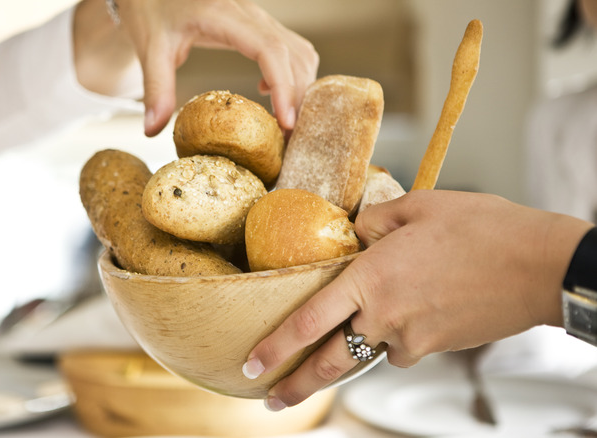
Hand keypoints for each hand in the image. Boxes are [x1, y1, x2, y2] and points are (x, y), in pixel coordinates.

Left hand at [75, 0, 318, 136]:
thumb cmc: (151, 10)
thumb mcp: (151, 48)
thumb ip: (156, 88)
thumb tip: (152, 131)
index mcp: (225, 16)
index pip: (270, 50)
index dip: (284, 87)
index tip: (286, 123)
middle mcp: (250, 14)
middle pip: (293, 54)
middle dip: (297, 97)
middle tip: (288, 137)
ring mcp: (258, 18)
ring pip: (298, 51)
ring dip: (299, 87)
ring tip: (285, 123)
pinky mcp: (258, 25)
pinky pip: (289, 48)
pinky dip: (292, 75)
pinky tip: (267, 94)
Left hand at [243, 190, 593, 409]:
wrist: (540, 266)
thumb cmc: (481, 228)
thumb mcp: (418, 206)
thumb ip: (374, 221)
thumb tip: (355, 233)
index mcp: (370, 277)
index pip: (307, 320)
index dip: (274, 346)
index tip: (251, 363)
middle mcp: (383, 315)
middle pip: (328, 362)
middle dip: (294, 386)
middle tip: (271, 399)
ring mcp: (410, 338)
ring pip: (366, 352)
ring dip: (344, 360)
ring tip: (326, 366)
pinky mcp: (435, 349)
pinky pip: (400, 349)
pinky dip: (394, 338)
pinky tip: (409, 315)